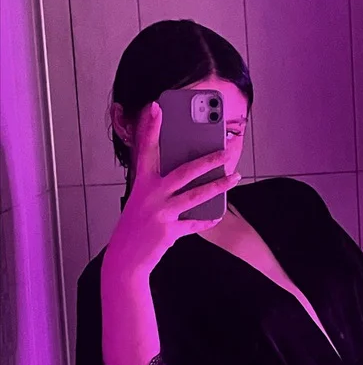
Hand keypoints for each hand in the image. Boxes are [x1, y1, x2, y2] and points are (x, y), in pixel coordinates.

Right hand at [103, 101, 240, 278]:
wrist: (125, 258)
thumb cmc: (135, 227)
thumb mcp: (142, 201)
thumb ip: (158, 186)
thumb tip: (187, 175)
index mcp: (141, 183)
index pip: (147, 150)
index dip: (151, 127)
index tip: (156, 106)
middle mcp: (150, 195)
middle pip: (184, 171)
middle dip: (208, 159)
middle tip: (226, 150)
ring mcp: (160, 213)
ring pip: (196, 195)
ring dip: (219, 185)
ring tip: (235, 177)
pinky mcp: (168, 231)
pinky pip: (195, 223)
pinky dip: (207, 219)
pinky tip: (218, 214)